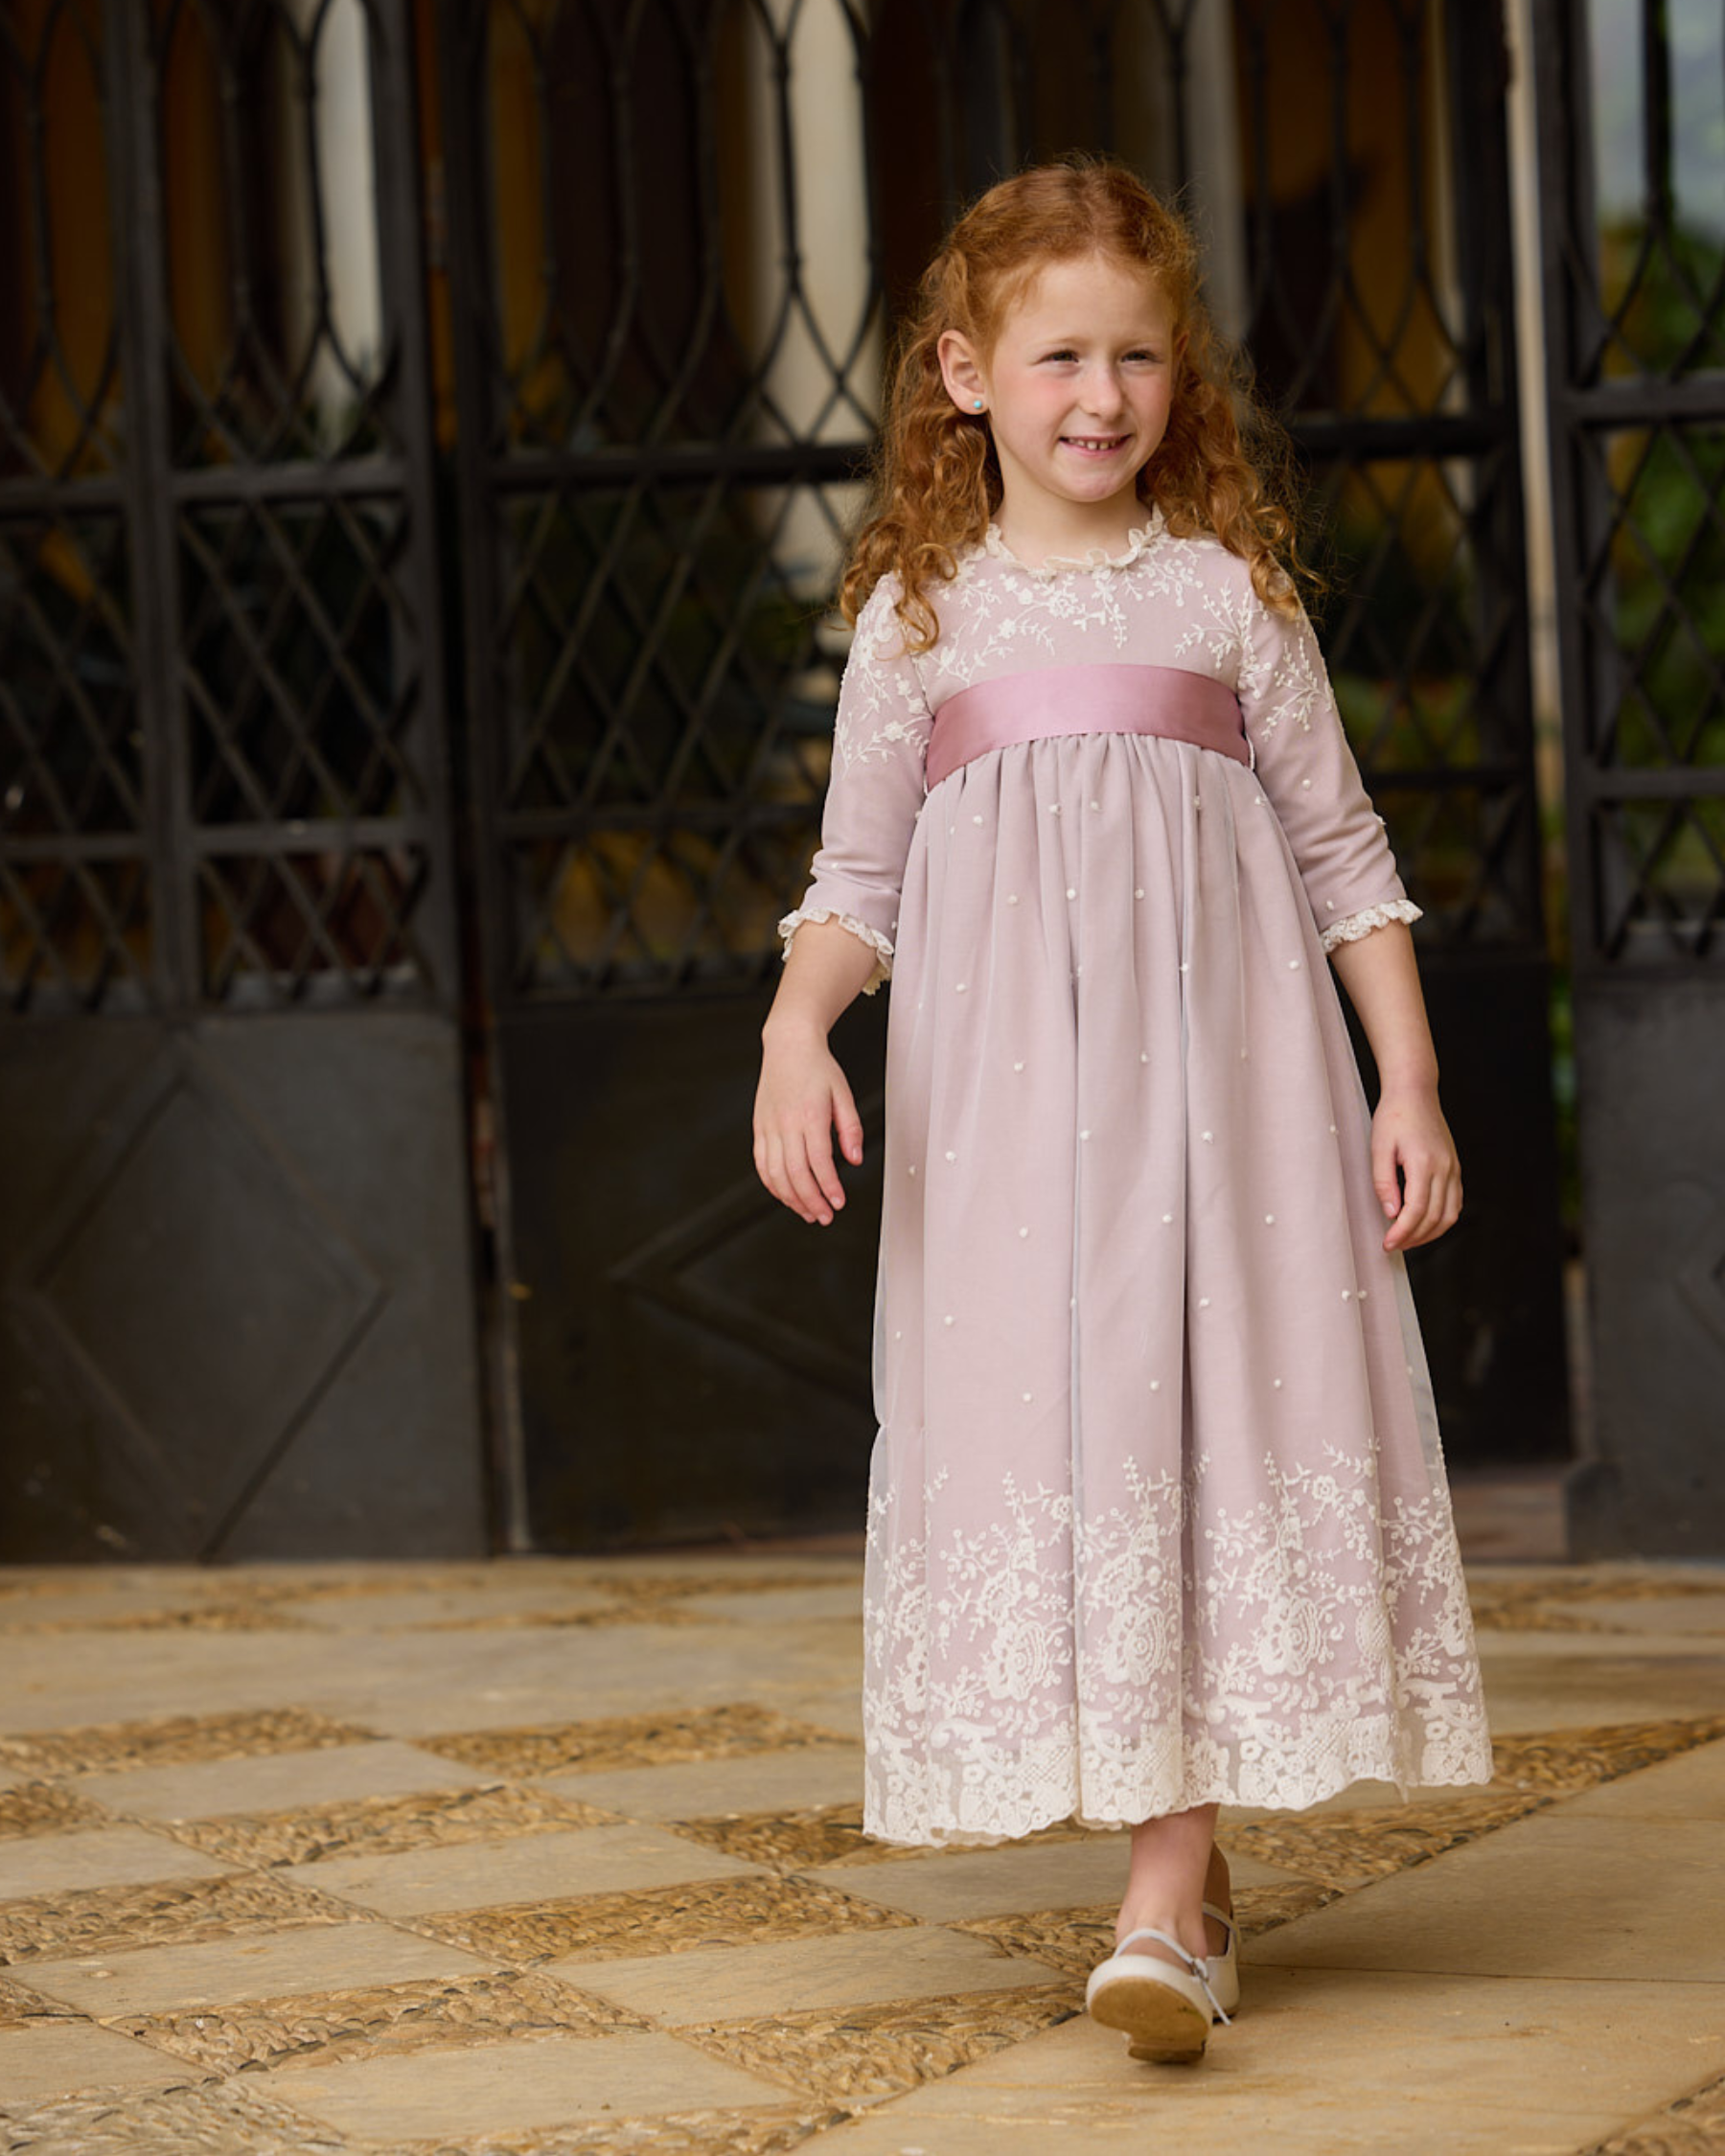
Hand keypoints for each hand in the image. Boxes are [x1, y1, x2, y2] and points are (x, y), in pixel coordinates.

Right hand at [753, 1023, 863, 1225]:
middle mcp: (786, 1123)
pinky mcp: (760, 1128)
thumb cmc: (817, 1068)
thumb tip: (855, 1160)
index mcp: (810, 1115)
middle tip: (825, 1216)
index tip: (839, 1203)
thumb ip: (851, 1128)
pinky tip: (786, 1195)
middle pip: (795, 1174)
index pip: (819, 1162)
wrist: (788, 1045)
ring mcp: (769, 1127)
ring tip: (808, 1212)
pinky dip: (773, 1185)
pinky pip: (762, 1164)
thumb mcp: (843, 1094)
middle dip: (811, 1201)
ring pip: (775, 1174)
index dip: (829, 1187)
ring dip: (791, 1198)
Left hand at [1371, 1083, 1461, 1251]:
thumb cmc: (1394, 1116)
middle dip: (1414, 1238)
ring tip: (1408, 1239)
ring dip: (1430, 1233)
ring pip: (1450, 1214)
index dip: (1402, 1233)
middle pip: (1434, 1217)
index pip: (1416, 1211)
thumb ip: (1384, 1182)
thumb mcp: (1379, 1148)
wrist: (1415, 1093)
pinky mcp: (1455, 1167)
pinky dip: (1443, 1219)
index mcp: (1424, 1163)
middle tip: (1393, 1245)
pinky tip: (1426, 1223)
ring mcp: (1453, 1168)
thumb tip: (1391, 1213)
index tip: (1388, 1243)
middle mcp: (1444, 1168)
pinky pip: (1455, 1202)